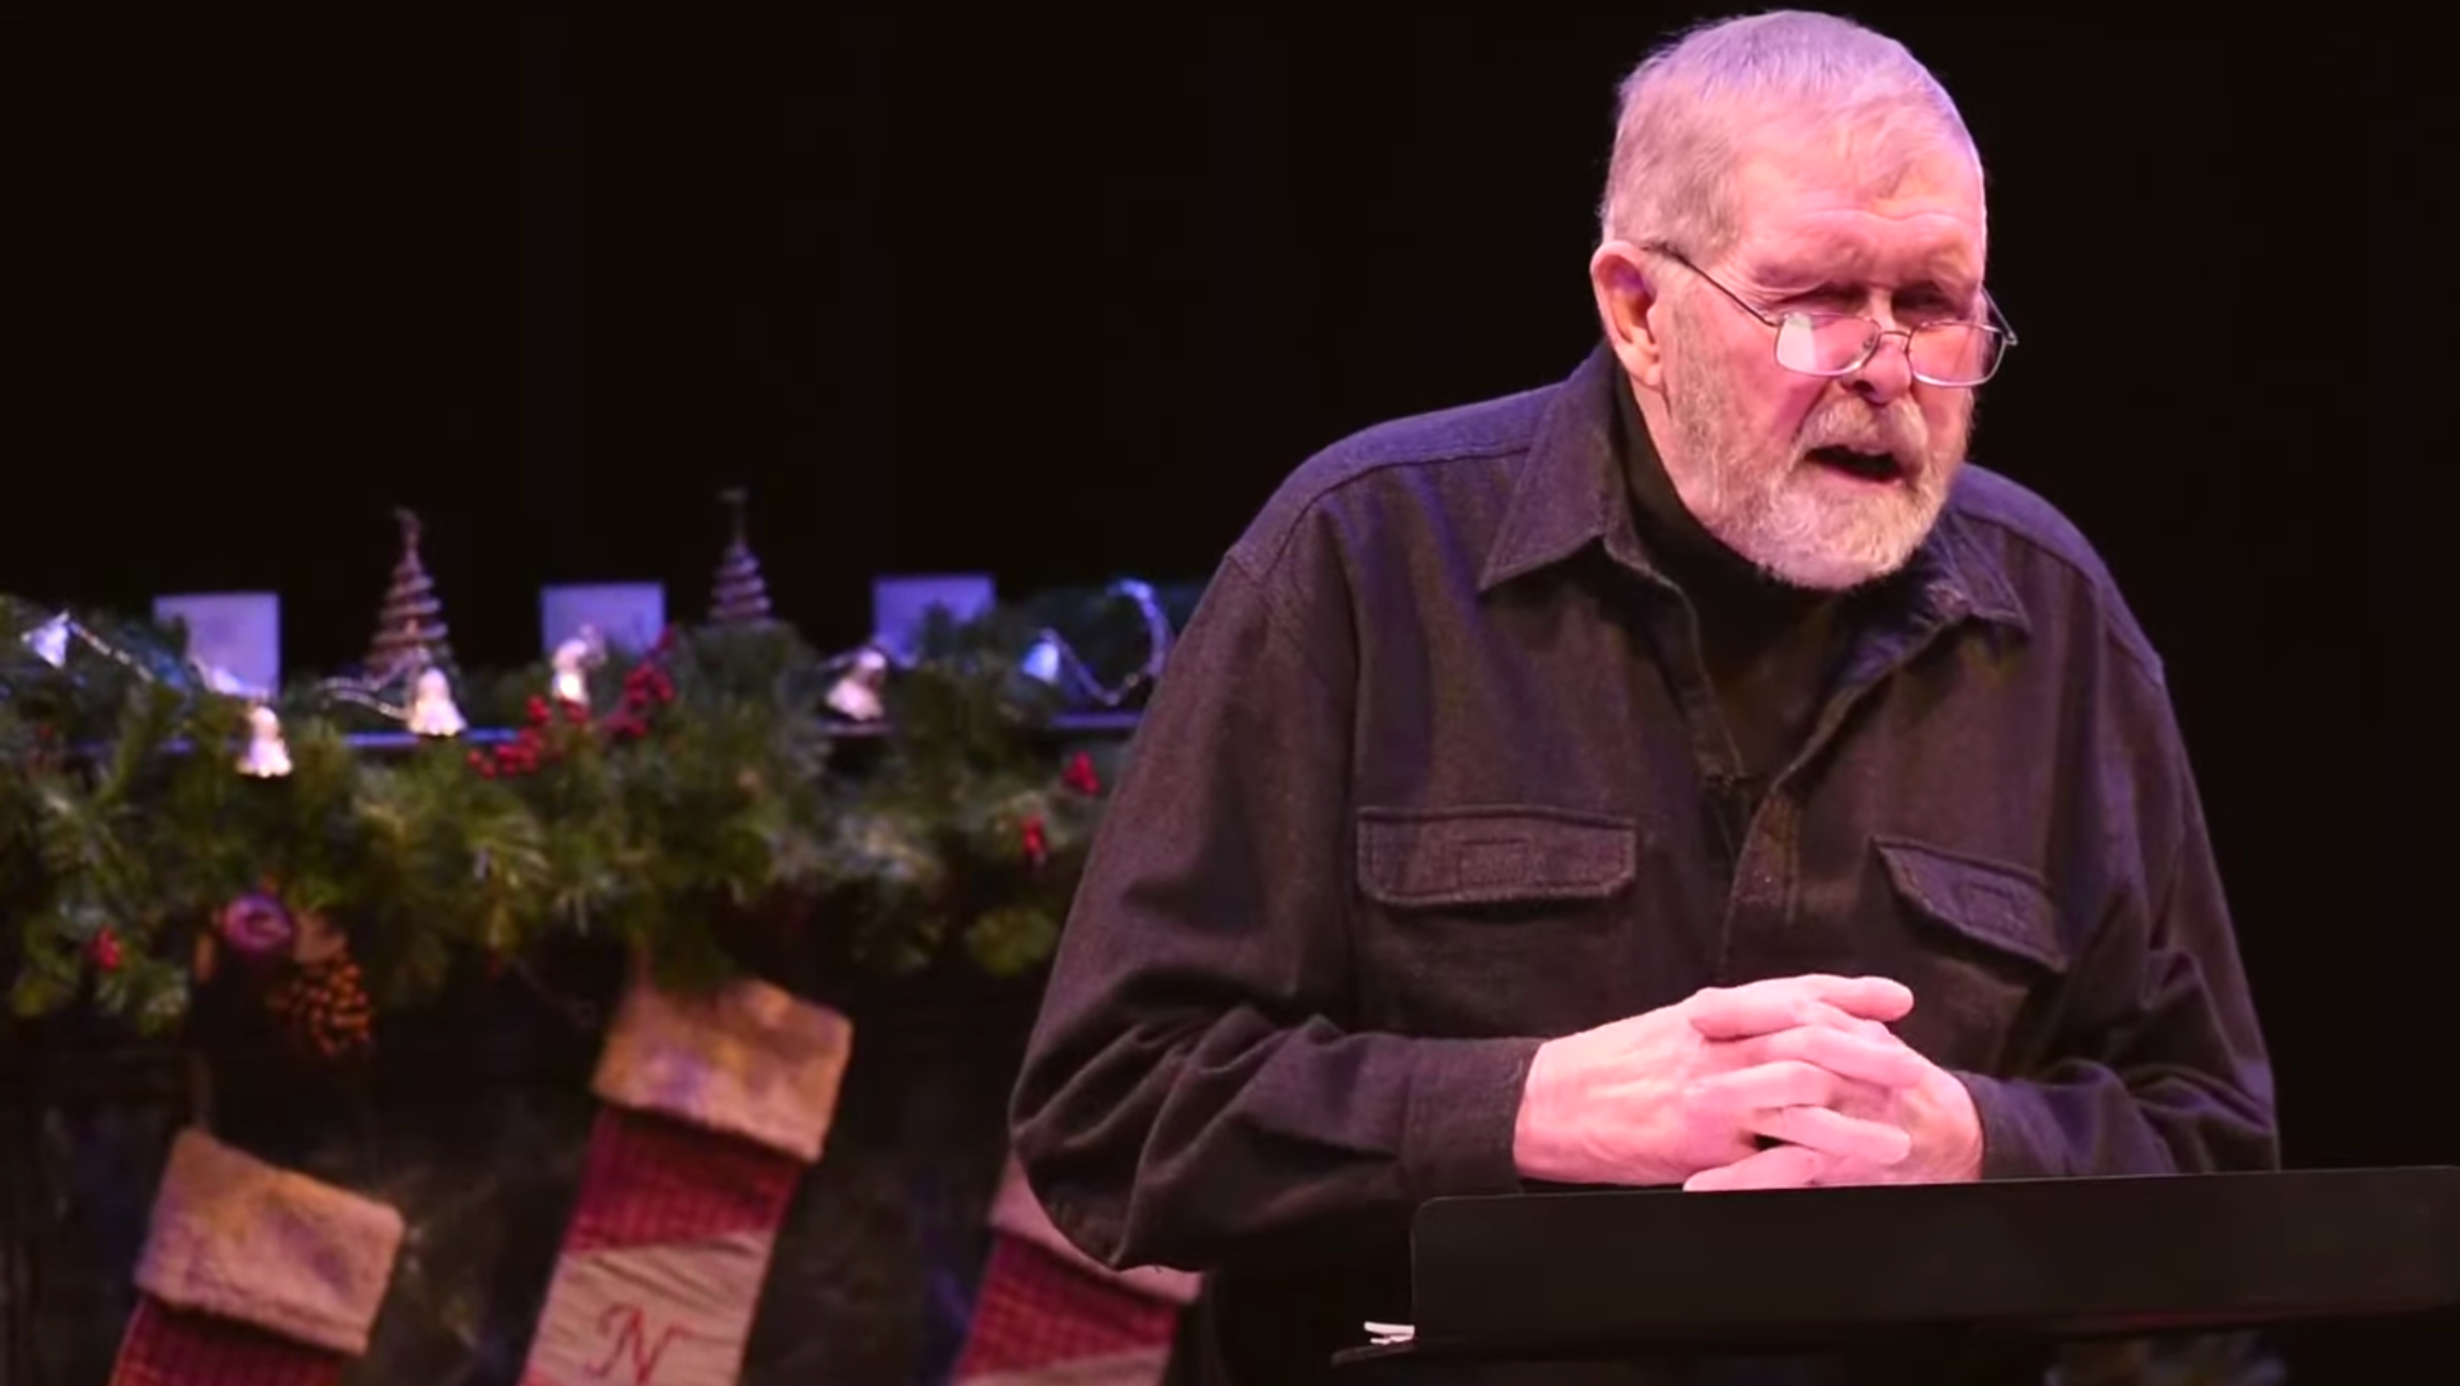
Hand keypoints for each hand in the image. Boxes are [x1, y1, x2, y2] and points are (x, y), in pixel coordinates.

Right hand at [1512, 975, 1932, 1187]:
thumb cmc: (1605, 1066)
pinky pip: (1763, 1156)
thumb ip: (1723, 1023)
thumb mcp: (1668, 1026)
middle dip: (1869, 1055)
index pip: (1793, 993)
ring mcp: (1710, 1095)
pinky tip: (1839, 1178)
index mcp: (1712, 1014)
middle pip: (1809, 1040)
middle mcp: (1716, 1046)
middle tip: (1913, 1071)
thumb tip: (1772, 1021)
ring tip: (1899, 1140)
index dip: (1851, 995)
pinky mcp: (1699, 1146)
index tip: (1898, 1000)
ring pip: (1799, 1098)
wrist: (1550, 1101)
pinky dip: (1806, 1165)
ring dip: (1855, 1122)